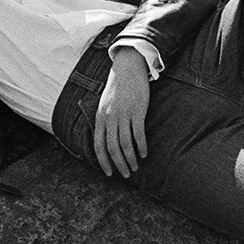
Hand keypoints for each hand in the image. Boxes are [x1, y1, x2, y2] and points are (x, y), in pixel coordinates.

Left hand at [94, 48, 151, 177]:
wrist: (128, 68)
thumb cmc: (118, 89)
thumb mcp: (105, 105)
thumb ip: (104, 121)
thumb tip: (106, 140)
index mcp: (100, 118)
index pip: (99, 145)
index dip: (103, 161)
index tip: (109, 173)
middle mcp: (110, 118)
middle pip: (112, 148)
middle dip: (119, 164)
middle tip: (126, 174)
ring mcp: (124, 115)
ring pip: (125, 144)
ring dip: (130, 159)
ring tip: (135, 167)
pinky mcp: (137, 111)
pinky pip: (138, 134)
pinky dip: (141, 146)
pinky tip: (144, 153)